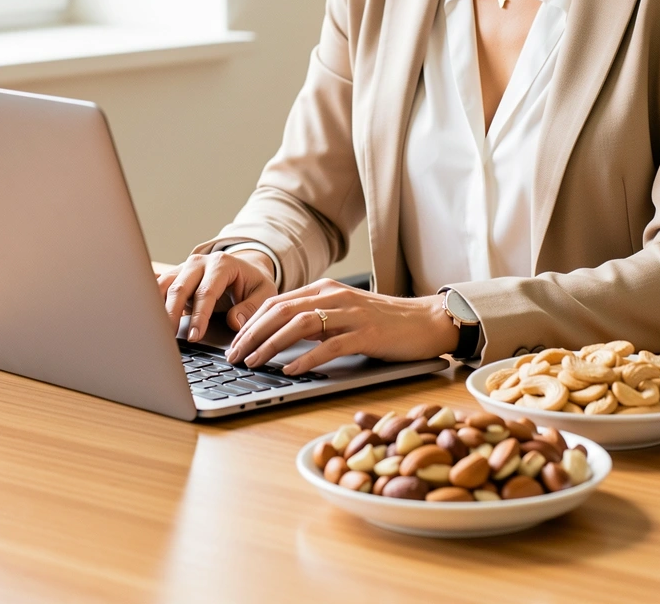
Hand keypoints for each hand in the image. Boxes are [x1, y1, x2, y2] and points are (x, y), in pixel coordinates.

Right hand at [157, 249, 277, 342]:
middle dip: (173, 313)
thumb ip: (251, 308)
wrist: (244, 267)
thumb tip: (234, 323)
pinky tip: (145, 317)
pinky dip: (150, 301)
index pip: (207, 292)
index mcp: (222, 264)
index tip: (195, 336)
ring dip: (157, 307)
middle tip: (169, 337)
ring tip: (152, 330)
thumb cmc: (252, 282)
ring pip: (164, 286)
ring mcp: (184, 268)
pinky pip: (158, 287)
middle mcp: (199, 263)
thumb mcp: (263, 292)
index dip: (200, 315)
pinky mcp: (175, 276)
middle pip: (180, 288)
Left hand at [225, 278, 460, 374]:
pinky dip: (308, 357)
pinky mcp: (367, 333)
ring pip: (300, 324)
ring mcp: (351, 313)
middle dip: (252, 333)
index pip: (277, 303)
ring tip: (255, 362)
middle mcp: (335, 296)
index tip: (234, 344)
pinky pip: (331, 345)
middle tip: (234, 355)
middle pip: (282, 310)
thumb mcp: (343, 314)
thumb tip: (279, 337)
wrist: (425, 321)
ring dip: (272, 344)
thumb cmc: (383, 321)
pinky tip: (293, 370)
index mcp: (325, 289)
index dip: (251, 323)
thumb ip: (315, 319)